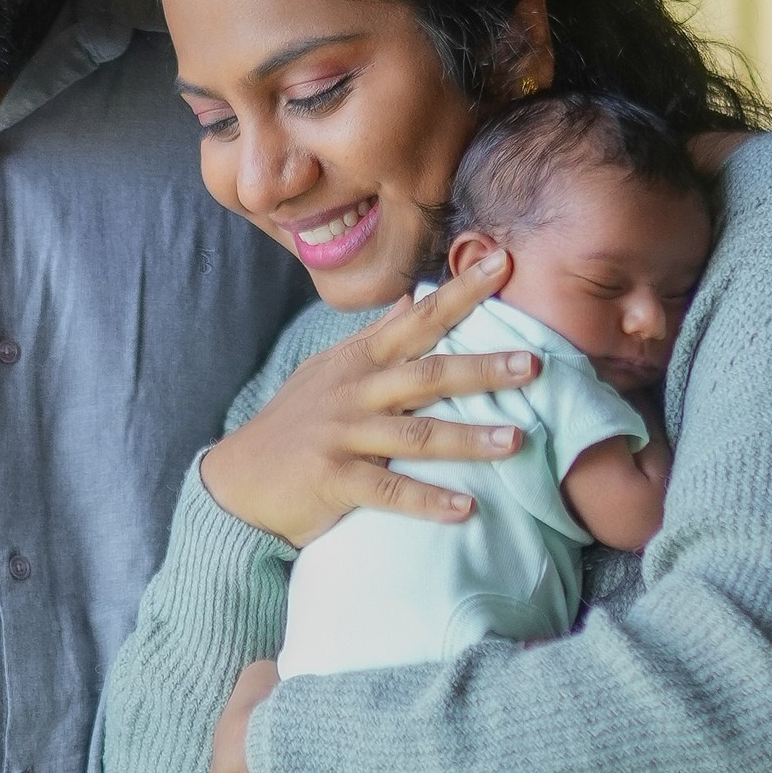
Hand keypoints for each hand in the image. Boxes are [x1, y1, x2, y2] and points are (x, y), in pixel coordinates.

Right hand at [199, 254, 536, 548]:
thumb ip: (375, 336)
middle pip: (427, 374)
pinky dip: (428, 500)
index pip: (419, 318)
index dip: (461, 292)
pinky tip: (467, 508)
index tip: (503, 264)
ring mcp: (343, 435)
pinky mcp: (333, 480)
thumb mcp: (329, 370)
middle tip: (533, 365)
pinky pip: (388, 489)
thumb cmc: (295, 423)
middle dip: (482, 368)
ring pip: (416, 433)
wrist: (238, 478)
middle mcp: (355, 391)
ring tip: (516, 439)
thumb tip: (414, 297)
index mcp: (360, 361)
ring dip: (468, 436)